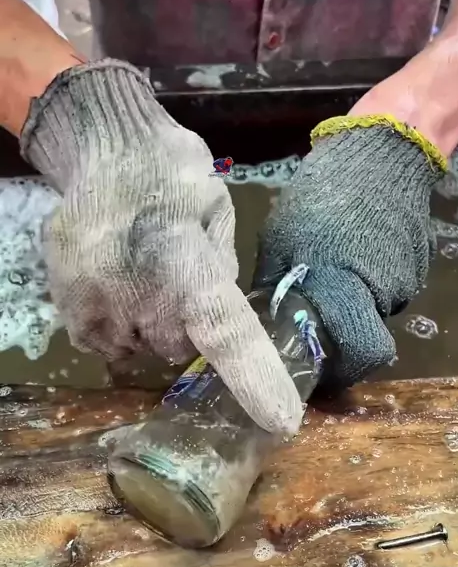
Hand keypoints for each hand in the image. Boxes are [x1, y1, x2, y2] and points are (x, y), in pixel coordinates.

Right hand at [20, 60, 301, 434]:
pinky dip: (118, 325)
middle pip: (178, 348)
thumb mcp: (217, 211)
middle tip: (177, 276)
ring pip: (140, 349)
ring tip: (142, 271)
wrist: (101, 147)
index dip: (255, 380)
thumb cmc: (171, 173)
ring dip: (149, 325)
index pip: (226, 334)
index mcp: (184, 263)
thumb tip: (221, 318)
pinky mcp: (66, 308)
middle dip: (185, 325)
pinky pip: (105, 344)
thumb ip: (221, 270)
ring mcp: (93, 304)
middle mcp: (134, 293)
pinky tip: (119, 284)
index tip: (282, 419)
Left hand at [255, 115, 445, 386]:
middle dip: (339, 331)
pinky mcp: (417, 261)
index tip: (318, 364)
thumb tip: (260, 328)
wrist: (380, 149)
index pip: (361, 356)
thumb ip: (274, 289)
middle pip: (364, 337)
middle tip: (314, 310)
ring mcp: (406, 278)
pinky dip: (371, 278)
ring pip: (375, 310)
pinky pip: (388, 285)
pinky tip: (356, 249)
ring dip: (354, 300)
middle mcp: (383, 294)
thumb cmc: (320, 195)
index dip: (342, 369)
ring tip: (334, 266)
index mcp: (347, 291)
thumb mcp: (278, 241)